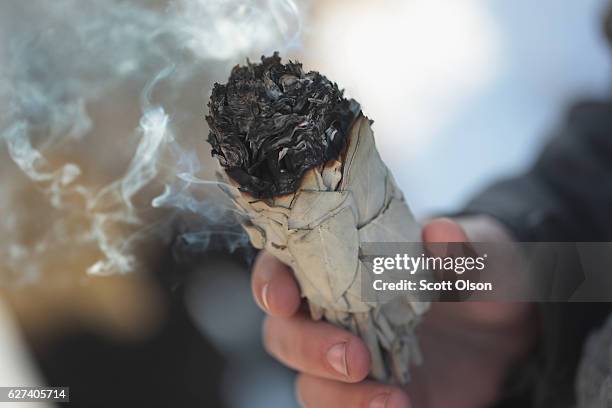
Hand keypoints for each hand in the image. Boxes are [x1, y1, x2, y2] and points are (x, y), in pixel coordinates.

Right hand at [251, 217, 535, 407]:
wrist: (510, 331)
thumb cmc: (483, 274)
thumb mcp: (483, 255)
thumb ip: (461, 248)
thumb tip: (440, 234)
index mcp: (345, 265)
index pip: (285, 267)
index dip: (271, 281)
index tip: (285, 298)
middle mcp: (335, 315)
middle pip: (284, 335)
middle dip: (306, 348)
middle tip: (355, 357)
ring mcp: (351, 361)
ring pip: (309, 384)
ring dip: (337, 397)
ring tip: (393, 400)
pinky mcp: (373, 399)